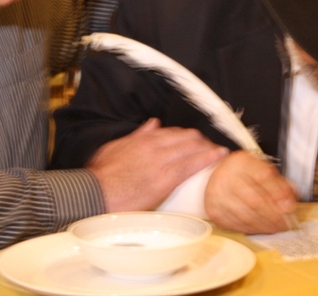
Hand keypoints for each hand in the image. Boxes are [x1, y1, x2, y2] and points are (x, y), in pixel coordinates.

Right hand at [87, 118, 228, 211]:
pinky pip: (193, 163)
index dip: (185, 135)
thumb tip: (152, 124)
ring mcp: (163, 161)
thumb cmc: (102, 175)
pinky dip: (209, 157)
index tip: (192, 139)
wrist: (97, 193)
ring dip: (208, 147)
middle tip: (209, 145)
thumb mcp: (115, 147)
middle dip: (200, 140)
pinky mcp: (167, 177)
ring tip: (219, 151)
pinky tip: (220, 155)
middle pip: (186, 137)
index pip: (171, 132)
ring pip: (193, 147)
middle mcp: (156, 146)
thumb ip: (136, 135)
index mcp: (143, 138)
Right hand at [204, 150, 296, 233]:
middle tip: (285, 224)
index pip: (263, 177)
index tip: (289, 207)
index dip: (278, 194)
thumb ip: (279, 184)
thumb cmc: (244, 176)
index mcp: (241, 162)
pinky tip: (260, 228)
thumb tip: (289, 203)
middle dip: (273, 216)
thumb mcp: (262, 171)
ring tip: (275, 228)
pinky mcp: (213, 210)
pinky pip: (236, 225)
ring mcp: (217, 194)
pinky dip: (251, 229)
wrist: (218, 178)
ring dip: (264, 226)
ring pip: (246, 216)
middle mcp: (226, 175)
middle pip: (254, 201)